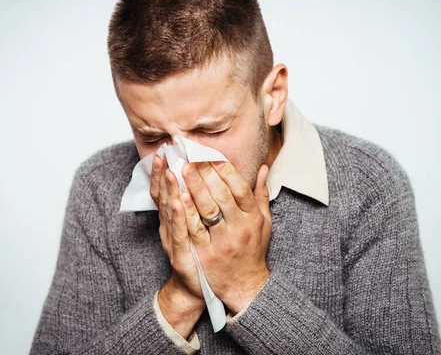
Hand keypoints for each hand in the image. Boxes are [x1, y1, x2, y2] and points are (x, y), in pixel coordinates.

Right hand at [149, 155, 204, 308]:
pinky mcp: (179, 253)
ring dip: (168, 189)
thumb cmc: (202, 253)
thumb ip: (204, 201)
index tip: (164, 151)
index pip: (166, 189)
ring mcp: (172, 239)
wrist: (199, 288)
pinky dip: (177, 215)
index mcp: (176, 217)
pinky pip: (179, 231)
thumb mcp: (200, 224)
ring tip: (168, 170)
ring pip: (169, 210)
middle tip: (165, 153)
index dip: (162, 171)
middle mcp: (170, 226)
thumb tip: (206, 177)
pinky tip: (178, 200)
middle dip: (164, 173)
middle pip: (164, 195)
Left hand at [179, 160, 271, 312]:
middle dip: (205, 174)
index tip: (210, 154)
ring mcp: (222, 242)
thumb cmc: (252, 250)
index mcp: (252, 218)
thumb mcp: (263, 223)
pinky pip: (194, 231)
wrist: (244, 286)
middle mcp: (239, 228)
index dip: (225, 169)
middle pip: (222, 195)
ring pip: (207, 210)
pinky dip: (186, 213)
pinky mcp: (206, 254)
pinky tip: (177, 198)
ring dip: (194, 188)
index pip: (240, 188)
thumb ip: (261, 194)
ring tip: (180, 170)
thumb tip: (263, 167)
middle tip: (190, 156)